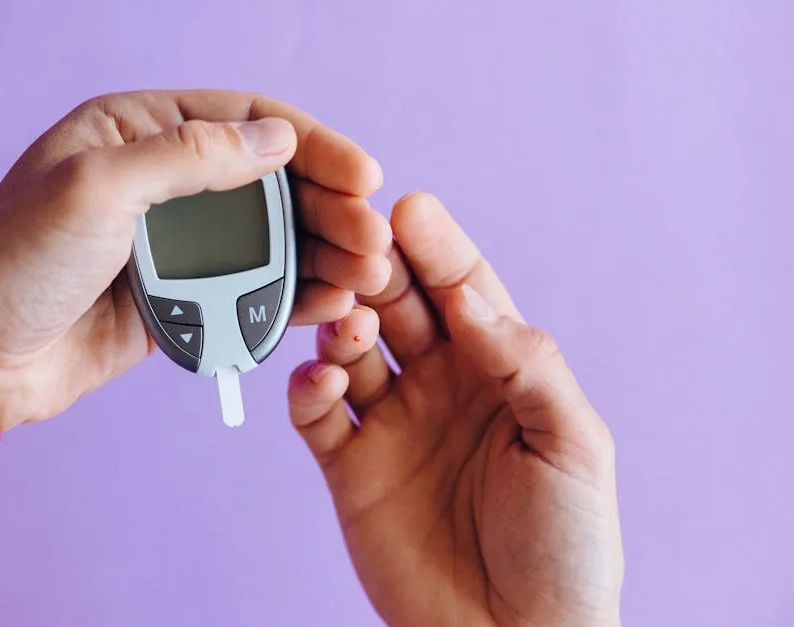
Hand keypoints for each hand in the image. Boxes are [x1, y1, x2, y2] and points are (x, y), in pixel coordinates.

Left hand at [0, 90, 390, 436]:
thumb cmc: (15, 261)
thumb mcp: (97, 188)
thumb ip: (190, 156)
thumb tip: (277, 139)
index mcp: (138, 131)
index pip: (247, 121)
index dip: (313, 145)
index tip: (363, 175)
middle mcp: (164, 180)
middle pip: (270, 183)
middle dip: (329, 208)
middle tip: (372, 238)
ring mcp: (177, 241)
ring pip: (269, 238)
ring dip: (322, 253)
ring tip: (365, 274)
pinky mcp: (183, 294)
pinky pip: (251, 287)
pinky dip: (291, 294)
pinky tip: (327, 301)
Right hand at [288, 193, 623, 625]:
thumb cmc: (565, 546)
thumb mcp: (574, 445)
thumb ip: (527, 364)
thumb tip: (472, 297)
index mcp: (498, 370)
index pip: (463, 290)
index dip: (439, 249)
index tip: (409, 208)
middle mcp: (440, 386)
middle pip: (400, 306)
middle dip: (379, 273)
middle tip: (359, 249)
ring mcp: (392, 424)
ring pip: (350, 350)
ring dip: (341, 325)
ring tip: (349, 322)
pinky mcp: (350, 467)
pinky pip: (317, 415)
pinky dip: (309, 389)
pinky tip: (322, 381)